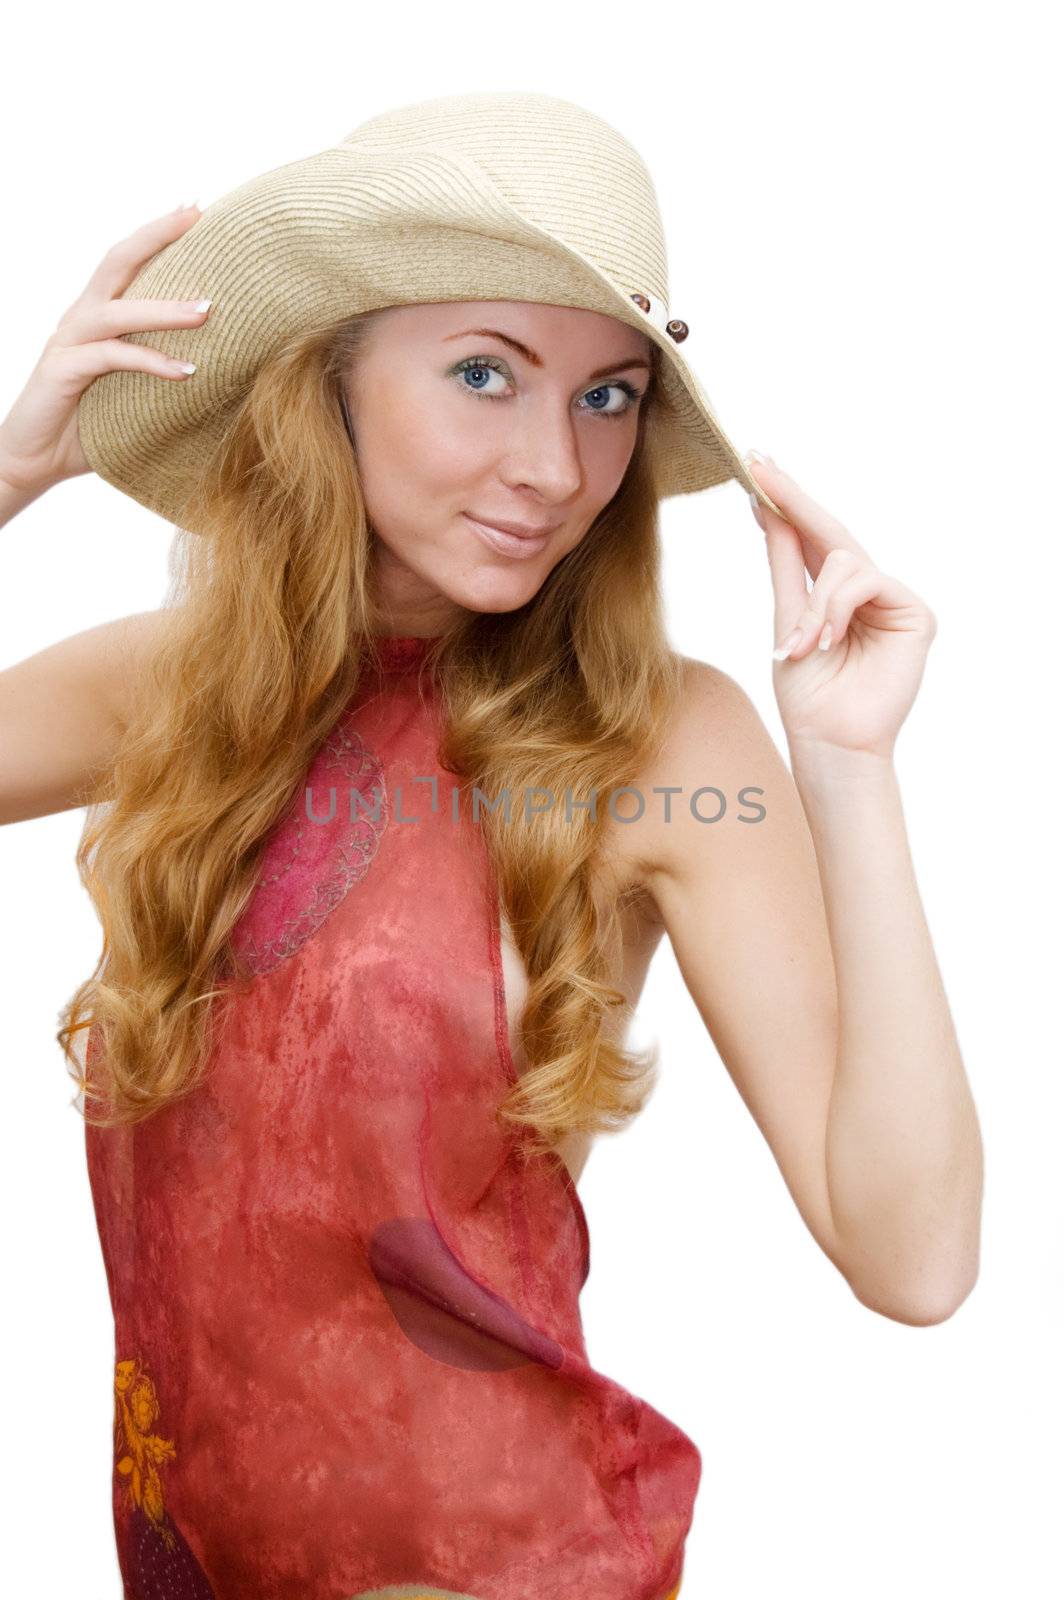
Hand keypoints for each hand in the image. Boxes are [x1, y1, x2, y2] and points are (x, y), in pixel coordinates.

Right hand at [0, 204, 211, 497]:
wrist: (35, 459)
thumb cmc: (89, 427)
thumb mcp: (132, 392)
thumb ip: (161, 369)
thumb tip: (223, 369)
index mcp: (97, 315)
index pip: (128, 262)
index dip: (158, 233)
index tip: (197, 209)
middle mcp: (81, 318)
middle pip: (117, 262)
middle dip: (157, 236)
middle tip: (197, 217)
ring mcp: (68, 342)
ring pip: (119, 312)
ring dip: (165, 310)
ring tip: (208, 310)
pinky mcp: (62, 371)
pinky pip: (110, 359)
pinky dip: (149, 363)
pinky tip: (184, 372)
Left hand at [746, 453, 936, 761]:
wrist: (830, 741)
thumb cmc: (808, 695)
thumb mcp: (786, 619)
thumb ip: (784, 565)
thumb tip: (764, 511)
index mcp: (832, 594)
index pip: (810, 537)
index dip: (785, 502)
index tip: (755, 465)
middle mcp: (864, 591)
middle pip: (831, 531)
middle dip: (792, 499)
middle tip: (759, 464)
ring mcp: (892, 600)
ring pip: (845, 560)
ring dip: (814, 603)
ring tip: (801, 645)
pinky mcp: (916, 614)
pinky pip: (867, 581)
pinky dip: (836, 609)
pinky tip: (826, 641)